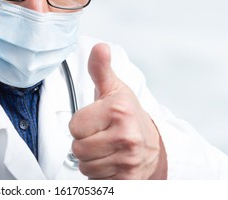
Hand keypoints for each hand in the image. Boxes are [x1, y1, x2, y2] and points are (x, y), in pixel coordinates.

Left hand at [69, 43, 166, 178]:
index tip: (95, 120)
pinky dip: (100, 174)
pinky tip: (110, 162)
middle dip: (84, 142)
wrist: (154, 144)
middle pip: (77, 148)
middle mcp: (126, 137)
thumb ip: (101, 69)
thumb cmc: (129, 114)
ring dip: (91, 159)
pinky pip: (96, 180)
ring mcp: (128, 160)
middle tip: (99, 135)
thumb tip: (99, 47)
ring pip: (84, 166)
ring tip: (105, 148)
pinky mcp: (128, 180)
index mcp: (118, 111)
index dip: (81, 124)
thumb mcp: (114, 89)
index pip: (74, 126)